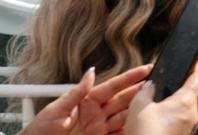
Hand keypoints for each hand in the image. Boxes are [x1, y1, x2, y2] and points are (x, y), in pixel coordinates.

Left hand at [20, 65, 148, 134]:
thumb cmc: (39, 131)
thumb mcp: (55, 110)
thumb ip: (75, 92)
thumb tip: (90, 73)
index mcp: (87, 101)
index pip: (113, 86)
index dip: (130, 77)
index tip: (147, 68)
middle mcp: (96, 113)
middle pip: (124, 100)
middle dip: (141, 91)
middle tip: (159, 84)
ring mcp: (99, 128)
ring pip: (125, 117)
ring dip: (139, 110)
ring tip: (154, 104)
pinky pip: (120, 134)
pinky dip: (131, 130)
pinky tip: (141, 126)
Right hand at [124, 64, 197, 134]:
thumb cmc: (144, 133)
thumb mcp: (139, 106)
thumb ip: (146, 90)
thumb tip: (150, 85)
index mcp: (186, 101)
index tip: (195, 61)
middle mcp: (193, 114)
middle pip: (192, 93)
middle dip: (181, 87)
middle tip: (167, 84)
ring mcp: (190, 127)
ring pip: (187, 108)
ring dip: (176, 103)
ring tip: (159, 104)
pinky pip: (182, 120)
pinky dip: (173, 116)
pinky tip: (159, 119)